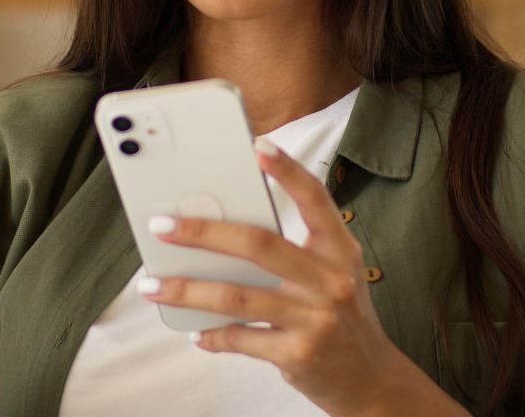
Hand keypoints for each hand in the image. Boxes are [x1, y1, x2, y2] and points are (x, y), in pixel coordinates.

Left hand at [140, 139, 465, 416]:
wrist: (371, 379)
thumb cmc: (340, 315)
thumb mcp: (332, 274)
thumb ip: (292, 250)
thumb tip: (222, 225)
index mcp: (340, 250)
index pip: (316, 200)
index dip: (287, 171)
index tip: (257, 146)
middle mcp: (332, 281)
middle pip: (258, 244)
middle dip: (203, 231)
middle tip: (163, 226)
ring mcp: (316, 319)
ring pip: (237, 296)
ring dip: (188, 290)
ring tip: (152, 285)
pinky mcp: (299, 355)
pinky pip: (241, 339)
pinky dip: (212, 335)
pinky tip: (195, 330)